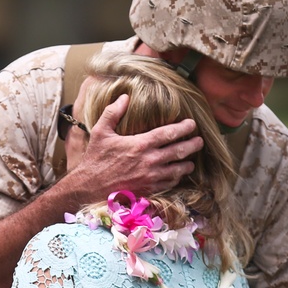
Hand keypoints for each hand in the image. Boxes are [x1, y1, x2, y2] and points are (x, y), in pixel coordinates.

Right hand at [72, 94, 203, 195]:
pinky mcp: (149, 190)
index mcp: (140, 145)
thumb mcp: (100, 132)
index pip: (168, 133)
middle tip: (199, 141)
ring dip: (186, 164)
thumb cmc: (95, 159)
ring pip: (178, 170)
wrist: (88, 188)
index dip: (183, 128)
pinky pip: (169, 184)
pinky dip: (176, 179)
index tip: (192, 124)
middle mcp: (149, 161)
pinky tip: (177, 175)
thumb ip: (113, 112)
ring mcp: (151, 178)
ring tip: (191, 161)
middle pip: (179, 151)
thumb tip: (124, 97)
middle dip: (192, 145)